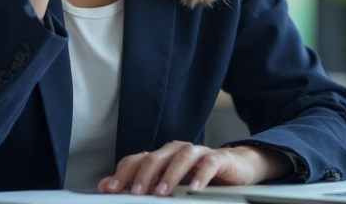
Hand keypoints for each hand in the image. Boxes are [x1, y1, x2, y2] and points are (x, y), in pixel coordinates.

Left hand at [97, 141, 293, 196]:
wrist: (238, 168)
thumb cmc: (200, 176)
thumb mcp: (169, 183)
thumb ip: (142, 184)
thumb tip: (107, 186)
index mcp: (163, 157)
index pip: (138, 160)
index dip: (123, 174)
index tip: (110, 189)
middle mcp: (177, 151)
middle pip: (156, 157)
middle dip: (143, 175)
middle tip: (135, 193)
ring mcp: (199, 153)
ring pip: (181, 157)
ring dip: (169, 175)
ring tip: (161, 192)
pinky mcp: (220, 158)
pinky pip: (209, 164)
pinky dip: (201, 175)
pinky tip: (194, 188)